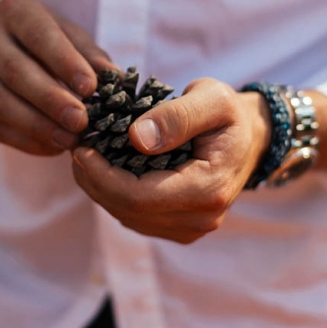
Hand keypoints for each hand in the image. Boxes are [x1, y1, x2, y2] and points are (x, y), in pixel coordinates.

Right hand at [0, 0, 115, 154]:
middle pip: (16, 72)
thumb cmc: (43, 39)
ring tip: (69, 140)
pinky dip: (25, 141)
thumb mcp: (67, 34)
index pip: (39, 37)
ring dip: (37, 126)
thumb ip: (89, 55)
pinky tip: (52, 148)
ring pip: (2, 103)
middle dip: (51, 100)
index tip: (89, 87)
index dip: (64, 63)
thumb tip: (114, 78)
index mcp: (16, 12)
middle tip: (81, 121)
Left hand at [72, 78, 270, 243]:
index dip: (102, 176)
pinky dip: (114, 194)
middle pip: (128, 210)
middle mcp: (200, 219)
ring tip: (86, 156)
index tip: (82, 148)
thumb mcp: (212, 99)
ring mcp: (189, 229)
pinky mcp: (178, 228)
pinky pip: (135, 216)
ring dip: (100, 189)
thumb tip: (137, 137)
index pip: (139, 196)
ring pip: (127, 216)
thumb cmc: (229, 114)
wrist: (249, 138)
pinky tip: (104, 169)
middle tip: (76, 148)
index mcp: (209, 189)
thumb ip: (177, 116)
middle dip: (94, 181)